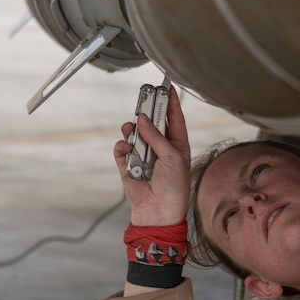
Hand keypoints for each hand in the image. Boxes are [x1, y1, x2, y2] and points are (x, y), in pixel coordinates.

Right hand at [115, 83, 191, 225]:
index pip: (174, 119)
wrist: (159, 213)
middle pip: (152, 123)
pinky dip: (122, 146)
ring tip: (131, 128)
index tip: (167, 87)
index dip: (171, 103)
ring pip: (134, 134)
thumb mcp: (172, 157)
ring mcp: (144, 156)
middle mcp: (160, 148)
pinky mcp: (128, 166)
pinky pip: (122, 149)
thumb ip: (156, 137)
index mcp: (177, 145)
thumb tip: (141, 119)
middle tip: (143, 98)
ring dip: (132, 129)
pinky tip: (127, 147)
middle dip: (147, 111)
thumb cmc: (174, 188)